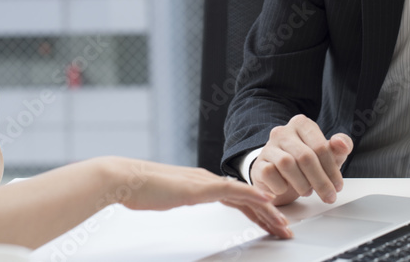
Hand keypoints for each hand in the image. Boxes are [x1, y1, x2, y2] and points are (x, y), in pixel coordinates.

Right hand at [113, 160, 292, 238]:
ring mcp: (204, 182)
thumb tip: (186, 201)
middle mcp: (207, 180)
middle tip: (286, 230)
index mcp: (202, 184)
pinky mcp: (198, 187)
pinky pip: (231, 190)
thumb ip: (183, 198)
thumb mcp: (169, 198)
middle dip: (270, 215)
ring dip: (267, 210)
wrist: (124, 179)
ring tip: (282, 224)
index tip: (272, 223)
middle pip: (247, 198)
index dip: (258, 211)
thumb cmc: (140, 190)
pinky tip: (265, 200)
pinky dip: (251, 194)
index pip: (238, 198)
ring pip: (245, 195)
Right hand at [250, 114, 352, 205]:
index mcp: (302, 124)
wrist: (278, 176)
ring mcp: (268, 146)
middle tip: (328, 196)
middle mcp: (283, 132)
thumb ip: (340, 147)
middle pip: (305, 156)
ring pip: (287, 163)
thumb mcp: (327, 155)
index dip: (332, 169)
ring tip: (308, 191)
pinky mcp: (258, 163)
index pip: (320, 146)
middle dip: (320, 180)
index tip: (338, 186)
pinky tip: (287, 188)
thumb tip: (341, 143)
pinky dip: (281, 185)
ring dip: (302, 183)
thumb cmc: (305, 164)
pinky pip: (269, 173)